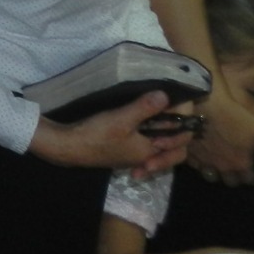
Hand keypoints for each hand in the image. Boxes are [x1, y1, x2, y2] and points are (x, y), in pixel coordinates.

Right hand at [28, 91, 192, 173]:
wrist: (69, 148)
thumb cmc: (98, 135)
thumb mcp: (122, 118)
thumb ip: (144, 107)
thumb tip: (166, 95)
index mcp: (150, 151)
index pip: (179, 144)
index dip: (184, 127)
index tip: (183, 107)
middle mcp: (144, 158)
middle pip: (172, 151)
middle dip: (177, 137)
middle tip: (175, 117)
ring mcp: (132, 157)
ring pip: (157, 150)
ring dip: (162, 139)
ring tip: (160, 120)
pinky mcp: (120, 153)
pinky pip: (143, 149)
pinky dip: (147, 141)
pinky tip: (138, 130)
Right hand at [186, 84, 253, 184]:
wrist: (200, 103)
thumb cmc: (233, 113)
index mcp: (241, 163)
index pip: (249, 179)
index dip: (252, 175)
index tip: (251, 170)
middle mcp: (223, 167)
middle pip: (230, 181)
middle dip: (234, 176)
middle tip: (234, 165)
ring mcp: (204, 162)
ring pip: (211, 176)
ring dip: (216, 172)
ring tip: (217, 162)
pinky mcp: (188, 153)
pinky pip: (196, 165)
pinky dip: (200, 163)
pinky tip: (202, 155)